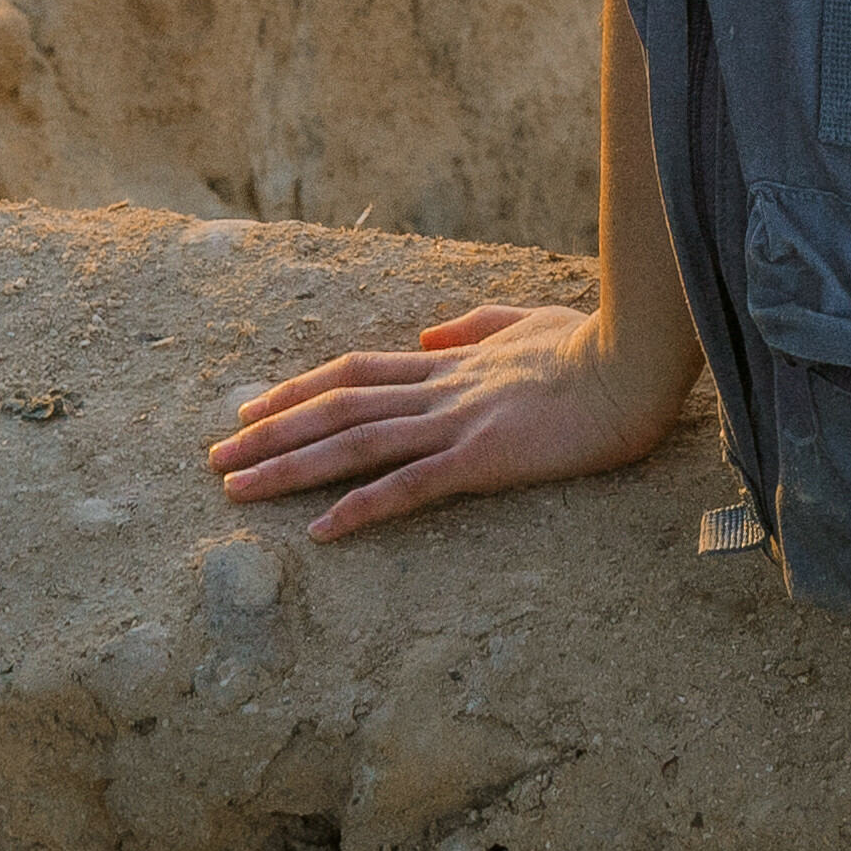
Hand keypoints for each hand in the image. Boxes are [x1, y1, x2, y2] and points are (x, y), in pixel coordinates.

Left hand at [205, 299, 691, 539]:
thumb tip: (427, 334)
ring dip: (290, 467)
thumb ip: (476, 325)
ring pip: (355, 444)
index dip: (298, 390)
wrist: (635, 362)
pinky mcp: (482, 458)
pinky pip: (409, 487)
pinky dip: (360, 507)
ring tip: (237, 488)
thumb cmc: (595, 345)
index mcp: (450, 364)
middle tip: (215, 459)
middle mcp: (439, 390)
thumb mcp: (530, 319)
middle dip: (269, 434)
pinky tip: (321, 531)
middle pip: (336, 408)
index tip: (251, 409)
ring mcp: (457, 423)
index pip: (356, 374)